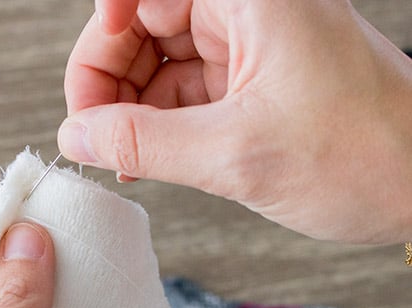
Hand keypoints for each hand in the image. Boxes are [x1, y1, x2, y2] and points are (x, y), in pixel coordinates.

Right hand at [58, 0, 411, 242]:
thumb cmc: (364, 156)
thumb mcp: (237, 154)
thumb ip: (144, 142)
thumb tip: (77, 135)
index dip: (105, 29)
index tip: (90, 88)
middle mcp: (247, 11)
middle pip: (142, 26)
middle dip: (109, 81)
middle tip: (93, 134)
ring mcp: (248, 47)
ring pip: (157, 63)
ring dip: (130, 110)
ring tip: (121, 155)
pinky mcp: (249, 83)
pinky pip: (181, 92)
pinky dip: (156, 125)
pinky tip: (144, 158)